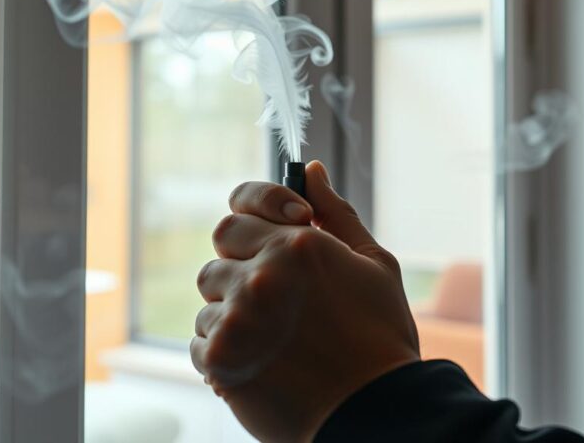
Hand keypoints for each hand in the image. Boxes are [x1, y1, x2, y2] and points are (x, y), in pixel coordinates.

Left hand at [190, 161, 420, 442]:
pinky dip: (226, 354)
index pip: (239, 210)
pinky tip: (264, 365)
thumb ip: (336, 213)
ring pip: (210, 303)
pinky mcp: (221, 361)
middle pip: (218, 254)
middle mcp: (261, 275)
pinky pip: (201, 344)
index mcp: (299, 244)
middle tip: (275, 294)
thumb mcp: (374, 264)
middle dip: (241, 268)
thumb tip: (312, 172)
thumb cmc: (381, 336)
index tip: (271, 232)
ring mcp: (237, 319)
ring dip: (235, 316)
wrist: (375, 410)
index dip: (251, 218)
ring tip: (278, 340)